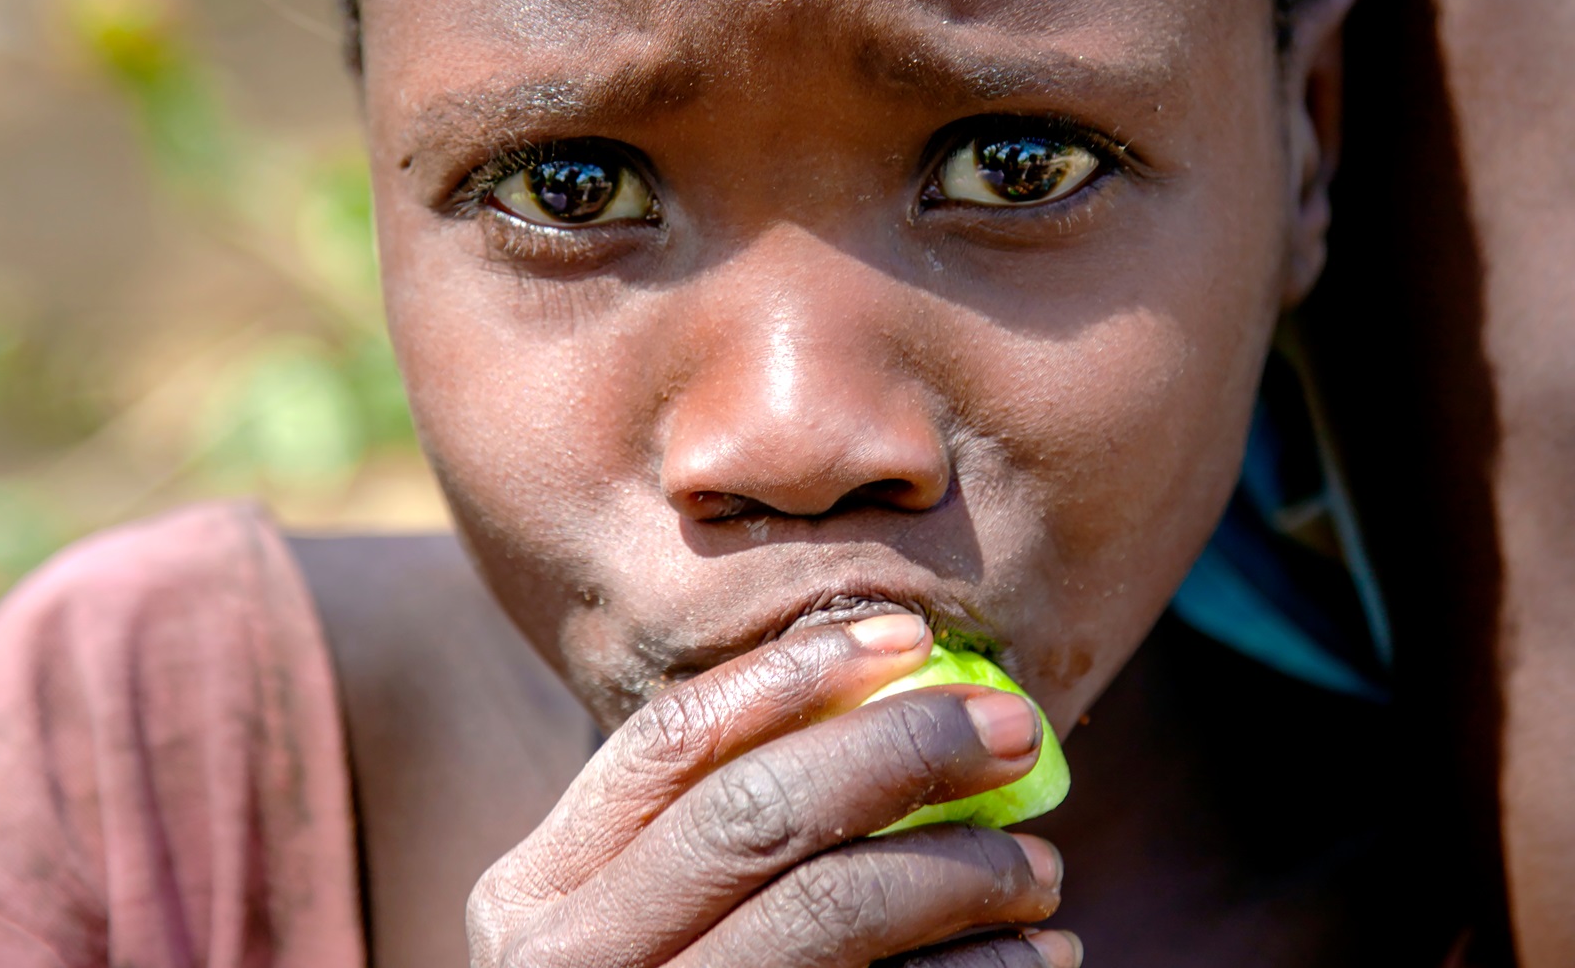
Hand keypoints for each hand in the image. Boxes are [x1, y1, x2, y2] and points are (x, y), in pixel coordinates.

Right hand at [467, 613, 1081, 967]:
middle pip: (757, 811)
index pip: (671, 739)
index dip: (797, 674)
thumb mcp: (624, 917)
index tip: (910, 638)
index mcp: (535, 893)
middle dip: (903, 750)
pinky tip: (1036, 955)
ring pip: (829, 908)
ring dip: (962, 870)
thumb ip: (701, 825)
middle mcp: (572, 966)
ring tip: (1039, 865)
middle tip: (1013, 731)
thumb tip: (883, 692)